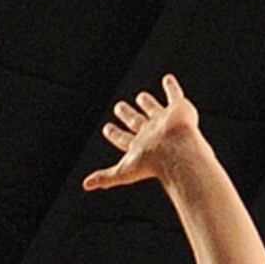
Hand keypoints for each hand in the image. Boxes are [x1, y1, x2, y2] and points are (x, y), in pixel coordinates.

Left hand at [84, 73, 208, 191]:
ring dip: (147, 103)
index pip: (123, 138)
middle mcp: (152, 133)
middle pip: (137, 122)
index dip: (114, 133)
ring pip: (153, 109)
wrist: (177, 152)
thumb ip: (106, 176)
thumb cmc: (152, 164)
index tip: (107, 128)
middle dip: (127, 115)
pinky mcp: (178, 110)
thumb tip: (86, 185)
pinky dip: (171, 87)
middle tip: (118, 107)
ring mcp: (165, 121)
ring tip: (141, 96)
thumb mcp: (123, 171)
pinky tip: (167, 79)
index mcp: (140, 146)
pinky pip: (174, 95)